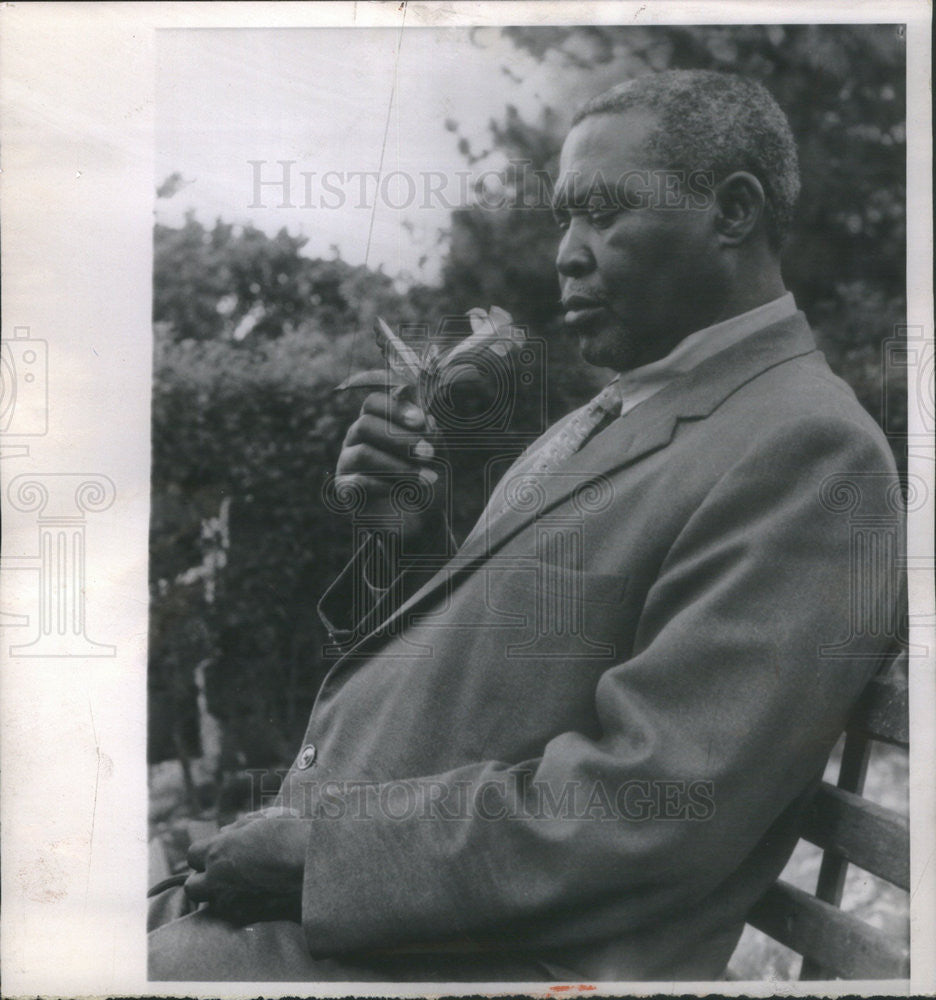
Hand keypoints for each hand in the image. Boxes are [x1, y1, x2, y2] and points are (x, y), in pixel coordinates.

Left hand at [184, 816, 308, 924]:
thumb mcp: (263, 820)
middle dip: (204, 880)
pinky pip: (233, 914)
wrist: (315, 865)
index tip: (219, 851)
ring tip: (242, 885)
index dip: (205, 852)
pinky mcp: (247, 918)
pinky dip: (240, 907)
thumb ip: (239, 827)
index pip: (192, 854)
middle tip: (224, 872)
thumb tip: (225, 833)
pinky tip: (258, 895)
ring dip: (221, 895)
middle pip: (192, 887)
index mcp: (219, 850)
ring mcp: (231, 902)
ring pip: (212, 904)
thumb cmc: (291, 835)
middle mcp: (218, 879)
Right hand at [335, 391, 445, 541]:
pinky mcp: (345, 489)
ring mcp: (348, 462)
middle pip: (364, 424)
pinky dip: (385, 486)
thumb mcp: (437, 455)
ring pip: (363, 453)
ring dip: (399, 465)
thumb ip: (431, 435)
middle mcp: (357, 438)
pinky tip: (404, 492)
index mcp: (378, 421)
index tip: (421, 421)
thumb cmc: (427, 478)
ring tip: (426, 479)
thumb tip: (425, 419)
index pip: (373, 402)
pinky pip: (358, 481)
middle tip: (428, 454)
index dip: (395, 408)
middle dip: (401, 439)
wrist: (422, 518)